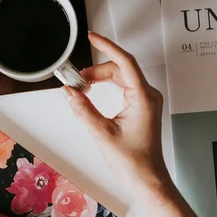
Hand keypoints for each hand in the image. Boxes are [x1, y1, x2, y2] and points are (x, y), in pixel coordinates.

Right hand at [63, 32, 171, 202]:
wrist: (146, 179)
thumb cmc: (133, 161)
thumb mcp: (102, 133)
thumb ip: (83, 109)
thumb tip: (69, 92)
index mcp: (143, 97)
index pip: (124, 62)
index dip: (106, 47)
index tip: (92, 37)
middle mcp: (147, 96)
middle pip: (119, 70)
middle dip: (96, 70)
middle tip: (75, 77)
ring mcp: (145, 102)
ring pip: (120, 78)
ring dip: (100, 79)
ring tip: (81, 86)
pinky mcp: (140, 108)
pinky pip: (122, 88)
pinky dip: (106, 87)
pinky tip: (92, 93)